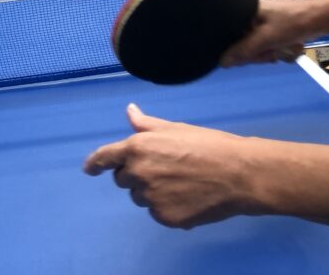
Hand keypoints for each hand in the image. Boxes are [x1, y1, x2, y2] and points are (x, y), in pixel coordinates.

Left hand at [83, 104, 259, 228]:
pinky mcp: (165, 217)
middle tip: (161, 169)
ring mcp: (151, 197)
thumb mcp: (174, 128)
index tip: (89, 169)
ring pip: (139, 197)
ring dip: (150, 191)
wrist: (238, 174)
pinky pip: (157, 213)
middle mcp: (138, 173)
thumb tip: (129, 111)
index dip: (95, 164)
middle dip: (134, 175)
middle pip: (122, 179)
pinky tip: (187, 198)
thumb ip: (146, 124)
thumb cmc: (208, 145)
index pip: (105, 157)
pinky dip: (166, 207)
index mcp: (137, 147)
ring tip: (178, 182)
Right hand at [220, 0, 312, 67]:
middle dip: (259, 53)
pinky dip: (278, 51)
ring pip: (257, 47)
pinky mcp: (274, 30)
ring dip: (270, 53)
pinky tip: (288, 49)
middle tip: (272, 54)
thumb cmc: (292, 23)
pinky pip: (268, 46)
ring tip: (283, 50)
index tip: (251, 57)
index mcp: (244, 12)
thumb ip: (243, 50)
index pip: (230, 35)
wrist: (323, 19)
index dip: (238, 49)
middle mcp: (251, 17)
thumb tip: (221, 63)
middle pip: (243, 44)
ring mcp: (263, 24)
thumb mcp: (266, 38)